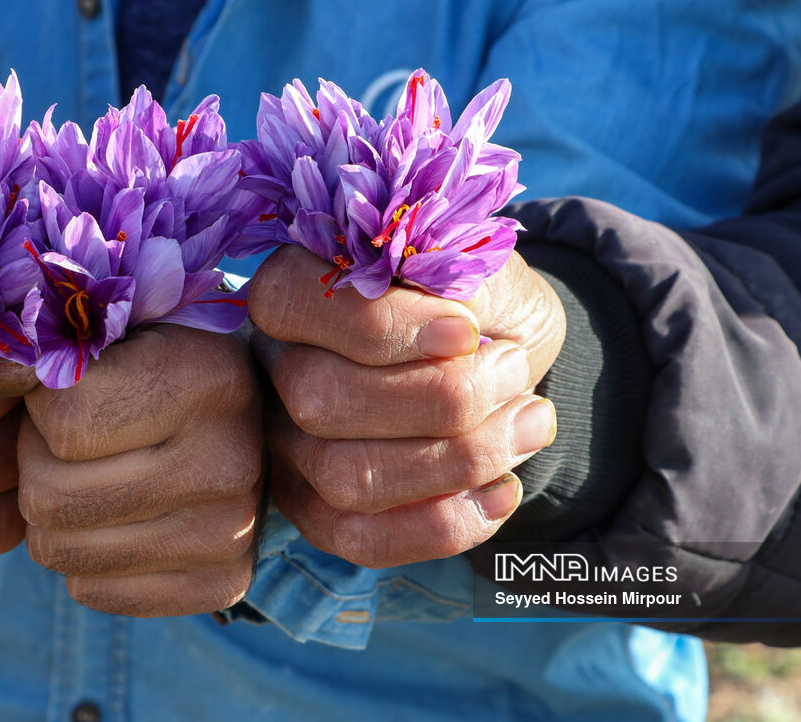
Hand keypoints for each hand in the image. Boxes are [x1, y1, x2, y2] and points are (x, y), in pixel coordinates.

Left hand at [0, 324, 263, 616]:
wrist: (255, 411)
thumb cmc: (159, 357)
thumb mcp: (107, 327)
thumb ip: (31, 348)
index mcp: (204, 378)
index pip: (62, 423)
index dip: (37, 405)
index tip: (63, 388)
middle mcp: (228, 461)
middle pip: (49, 497)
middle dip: (36, 462)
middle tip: (69, 438)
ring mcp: (231, 532)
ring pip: (59, 550)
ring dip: (54, 511)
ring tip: (92, 471)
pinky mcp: (223, 583)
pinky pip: (92, 589)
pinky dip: (86, 555)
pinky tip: (119, 513)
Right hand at [248, 245, 564, 568]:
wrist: (503, 357)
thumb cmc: (479, 302)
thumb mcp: (476, 262)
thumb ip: (450, 271)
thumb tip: (454, 317)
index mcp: (290, 289)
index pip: (287, 301)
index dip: (378, 326)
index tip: (467, 331)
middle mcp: (270, 367)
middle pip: (319, 400)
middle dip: (437, 399)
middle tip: (514, 371)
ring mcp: (285, 444)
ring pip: (343, 477)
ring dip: (455, 459)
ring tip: (530, 424)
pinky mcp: (315, 509)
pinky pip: (361, 539)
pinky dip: (444, 524)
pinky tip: (502, 492)